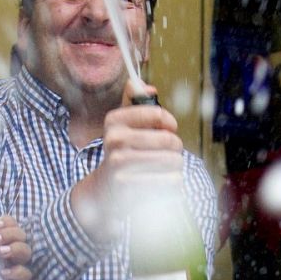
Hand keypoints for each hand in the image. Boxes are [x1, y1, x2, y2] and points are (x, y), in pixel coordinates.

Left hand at [0, 215, 30, 279]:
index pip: (10, 223)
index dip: (5, 222)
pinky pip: (25, 274)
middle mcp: (16, 246)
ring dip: (14, 249)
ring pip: (25, 251)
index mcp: (6, 237)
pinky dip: (16, 272)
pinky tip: (4, 273)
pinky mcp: (21, 279)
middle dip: (8, 234)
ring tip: (1, 252)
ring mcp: (21, 262)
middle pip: (20, 235)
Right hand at [70, 90, 184, 240]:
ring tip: (162, 171)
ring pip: (174, 161)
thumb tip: (149, 87)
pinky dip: (172, 184)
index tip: (169, 129)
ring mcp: (120, 163)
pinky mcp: (131, 186)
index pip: (158, 113)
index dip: (170, 123)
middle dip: (175, 149)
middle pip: (170, 140)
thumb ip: (134, 103)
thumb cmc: (122, 154)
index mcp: (114, 121)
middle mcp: (114, 140)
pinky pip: (172, 180)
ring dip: (175, 167)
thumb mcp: (123, 126)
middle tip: (167, 155)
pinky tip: (160, 185)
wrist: (104, 191)